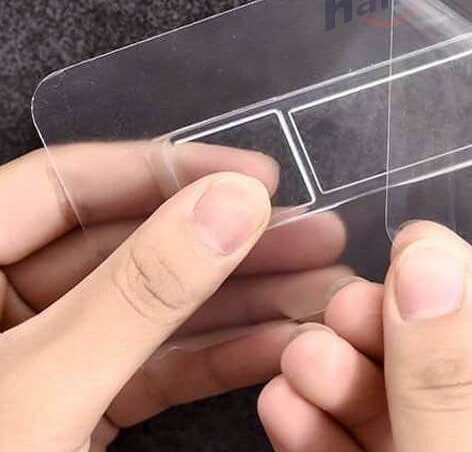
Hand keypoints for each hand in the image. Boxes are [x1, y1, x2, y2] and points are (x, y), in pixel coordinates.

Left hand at [0, 142, 346, 451]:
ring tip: (324, 286)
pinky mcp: (74, 409)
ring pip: (153, 306)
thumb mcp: (38, 391)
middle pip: (129, 243)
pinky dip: (218, 357)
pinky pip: (151, 368)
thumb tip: (235, 201)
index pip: (71, 184)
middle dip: (229, 241)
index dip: (169, 170)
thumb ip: (138, 291)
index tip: (259, 175)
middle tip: (317, 235)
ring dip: (242, 299)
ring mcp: (43, 358)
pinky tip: (283, 344)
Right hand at [258, 221, 471, 451]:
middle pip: (465, 390)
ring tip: (299, 351)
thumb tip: (428, 268)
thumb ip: (449, 391)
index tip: (418, 246)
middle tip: (343, 302)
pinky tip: (285, 407)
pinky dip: (325, 440)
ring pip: (407, 425)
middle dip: (396, 340)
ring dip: (347, 387)